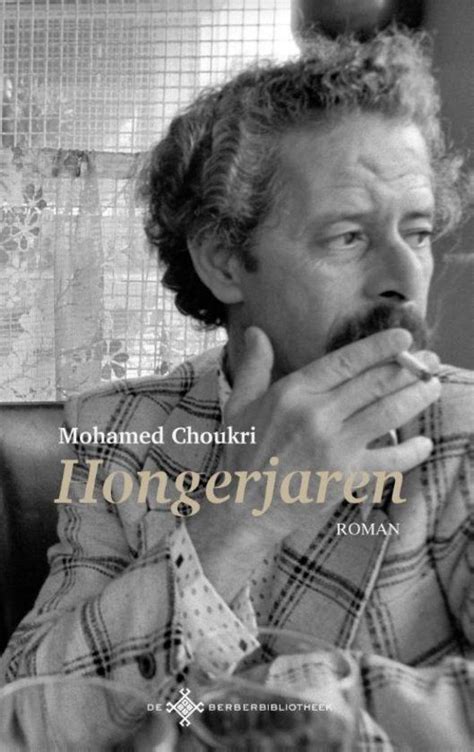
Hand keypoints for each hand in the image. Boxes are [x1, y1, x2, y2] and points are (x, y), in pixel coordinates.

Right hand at [217, 325, 439, 542]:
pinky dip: (410, 452)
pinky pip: (388, 461)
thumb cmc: (242, 453)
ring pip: (387, 414)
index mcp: (294, 393)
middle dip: (407, 368)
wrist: (244, 507)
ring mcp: (334, 446)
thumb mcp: (240, 404)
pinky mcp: (345, 476)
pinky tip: (424, 444)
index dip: (379, 347)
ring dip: (415, 398)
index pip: (345, 361)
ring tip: (433, 386)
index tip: (404, 337)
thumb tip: (255, 331)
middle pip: (374, 383)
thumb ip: (254, 366)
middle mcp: (317, 416)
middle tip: (429, 360)